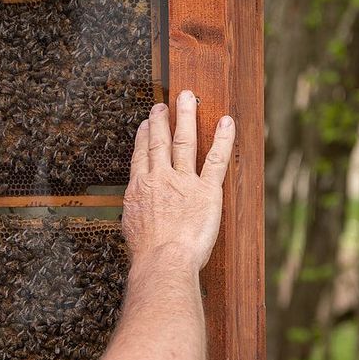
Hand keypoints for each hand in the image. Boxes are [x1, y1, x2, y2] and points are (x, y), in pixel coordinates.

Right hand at [122, 90, 234, 271]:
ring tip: (187, 98)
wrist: (163, 261)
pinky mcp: (207, 191)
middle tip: (162, 104)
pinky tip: (226, 121)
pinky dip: (223, 139)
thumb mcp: (131, 228)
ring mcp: (183, 182)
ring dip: (186, 117)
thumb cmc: (147, 254)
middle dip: (160, 120)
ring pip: (184, 142)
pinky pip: (217, 160)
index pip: (141, 155)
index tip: (145, 123)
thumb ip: (137, 212)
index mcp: (139, 188)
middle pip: (159, 142)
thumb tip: (138, 212)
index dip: (143, 136)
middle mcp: (159, 178)